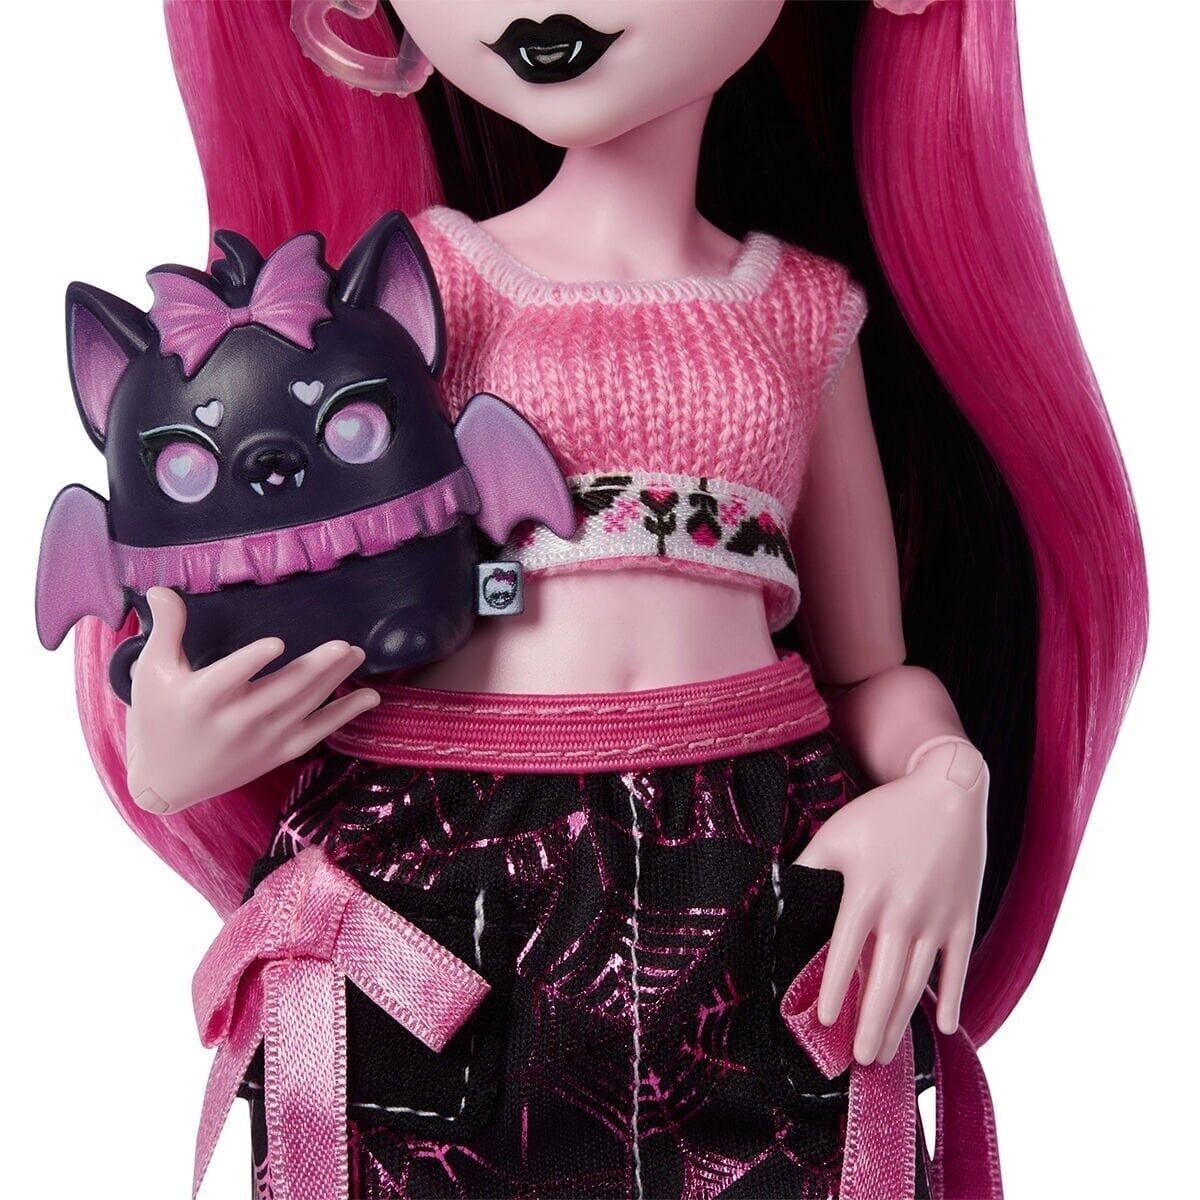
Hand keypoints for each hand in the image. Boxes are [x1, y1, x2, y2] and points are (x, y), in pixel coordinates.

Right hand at [125, 587, 380, 814]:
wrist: (164, 782)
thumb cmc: (157, 718)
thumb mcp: (152, 672)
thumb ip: (165, 628)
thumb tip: (161, 588)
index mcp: (200, 698)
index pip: (228, 676)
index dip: (251, 660)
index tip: (276, 642)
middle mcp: (233, 721)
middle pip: (280, 692)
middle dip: (315, 669)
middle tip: (344, 645)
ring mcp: (259, 740)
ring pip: (304, 707)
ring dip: (334, 681)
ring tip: (356, 654)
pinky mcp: (276, 753)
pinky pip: (317, 732)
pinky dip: (344, 715)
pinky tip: (370, 697)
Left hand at [795, 741, 986, 1063]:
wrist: (948, 790)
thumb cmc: (885, 813)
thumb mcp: (837, 834)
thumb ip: (807, 867)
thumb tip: (777, 894)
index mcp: (867, 893)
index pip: (845, 952)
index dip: (833, 989)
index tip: (823, 1022)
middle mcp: (903, 912)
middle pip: (883, 981)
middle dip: (870, 1025)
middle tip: (859, 1061)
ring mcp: (938, 917)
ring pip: (916, 981)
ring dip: (901, 1021)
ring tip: (886, 1053)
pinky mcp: (965, 916)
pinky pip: (958, 966)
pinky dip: (952, 998)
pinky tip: (944, 1026)